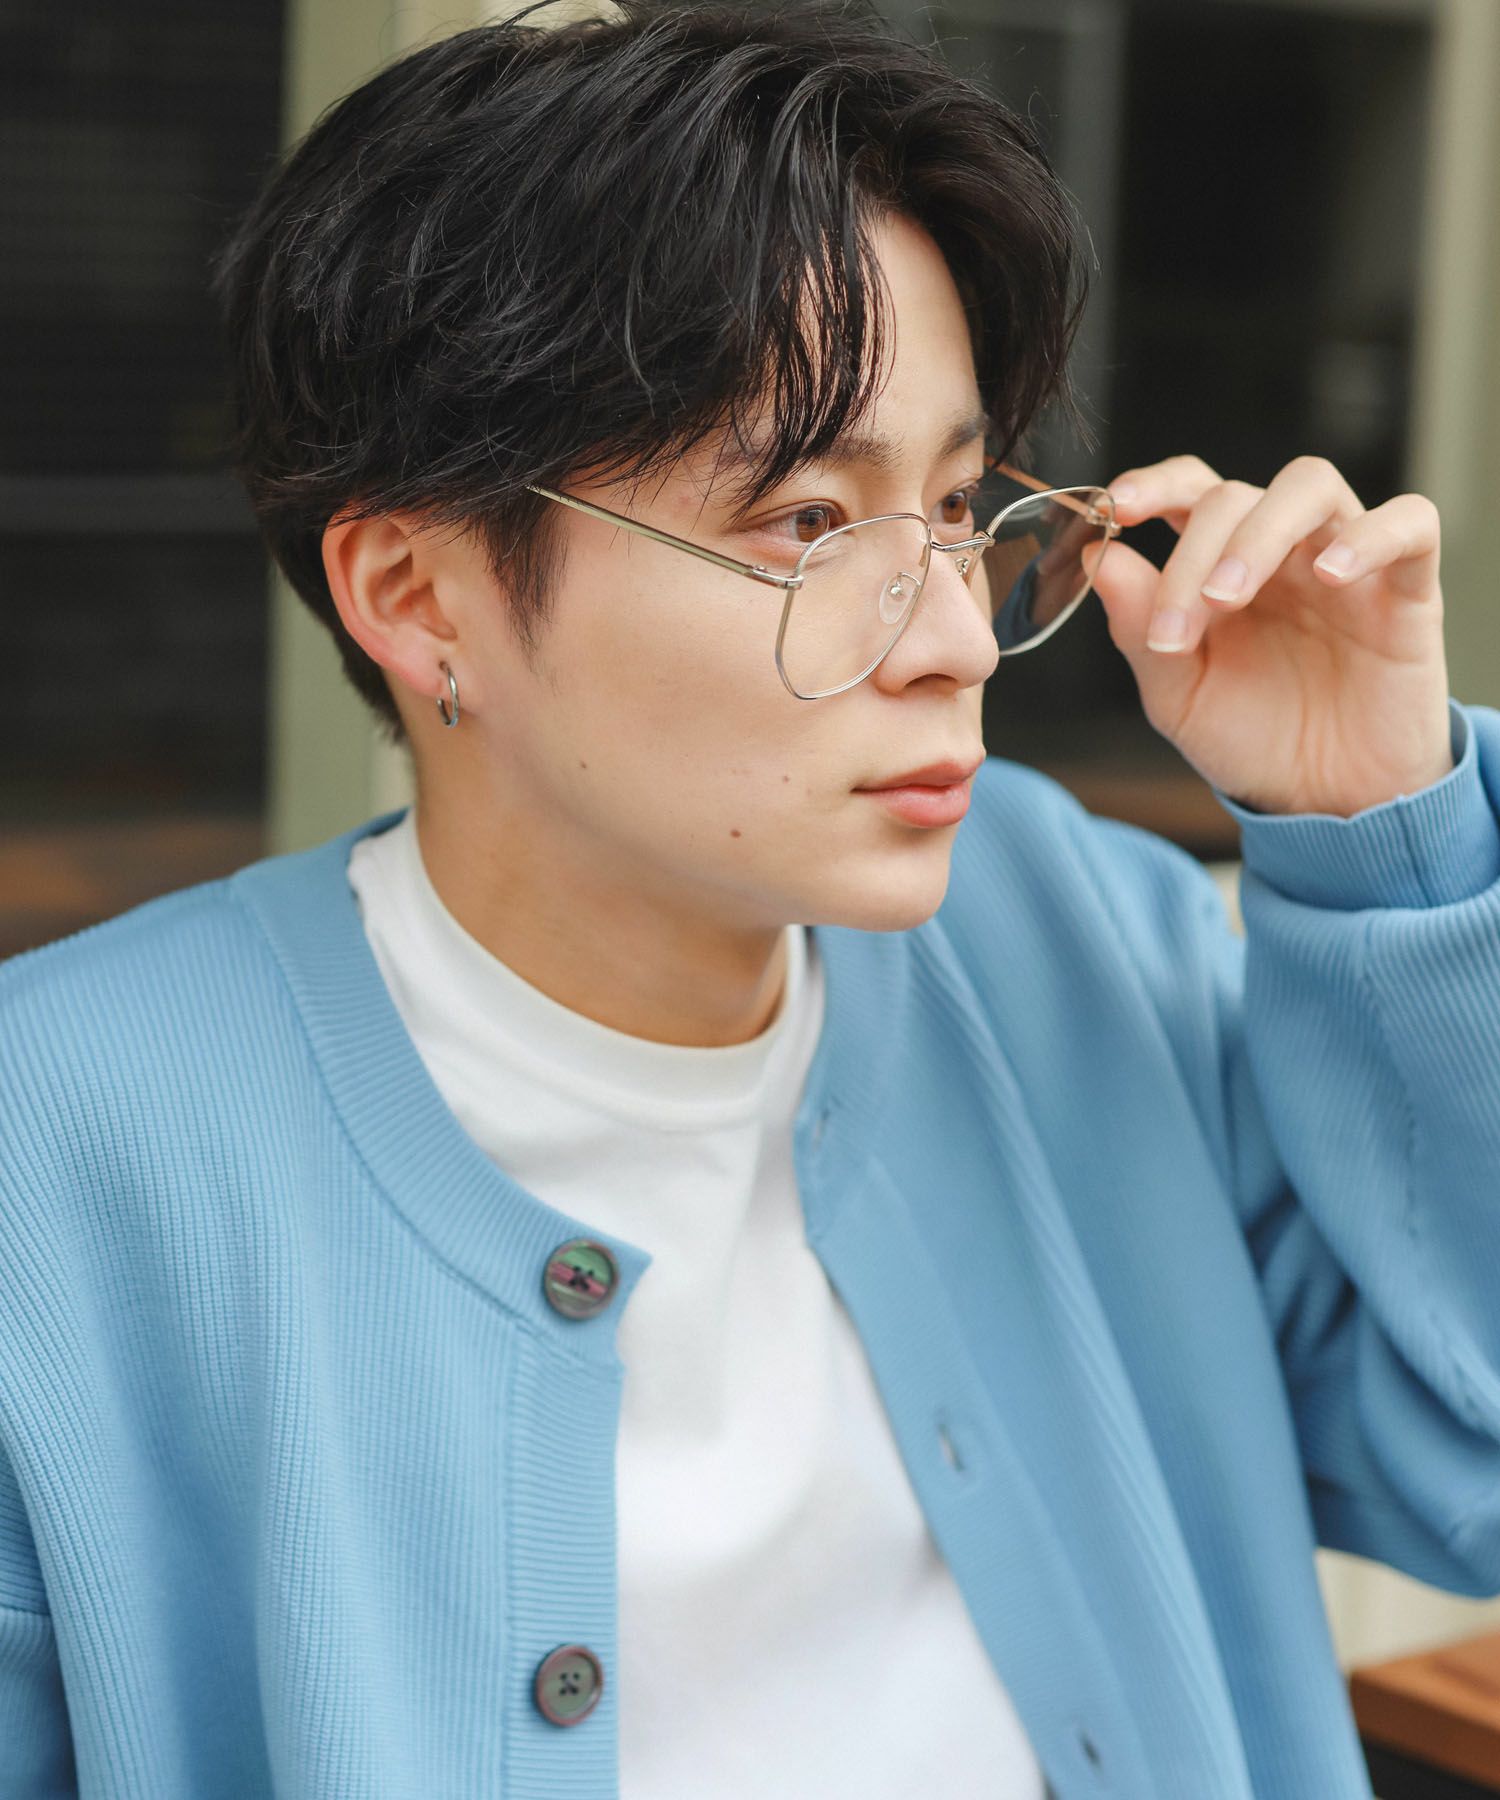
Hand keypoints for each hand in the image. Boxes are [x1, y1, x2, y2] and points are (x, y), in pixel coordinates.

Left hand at [1088, 454, 1452, 816]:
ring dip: (1258, 533)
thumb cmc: (1253, 739)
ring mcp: (1344, 563)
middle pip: (1234, 496)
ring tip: (1229, 598)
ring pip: (1310, 486)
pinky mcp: (1407, 591)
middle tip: (1173, 631)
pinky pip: (1410, 524)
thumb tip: (1098, 559)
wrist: (1326, 802)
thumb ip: (1137, 628)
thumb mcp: (1178, 697)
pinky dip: (1370, 535)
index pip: (1191, 490)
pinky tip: (1331, 574)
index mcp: (1221, 566)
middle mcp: (1281, 551)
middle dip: (1191, 557)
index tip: (1117, 507)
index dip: (1155, 484)